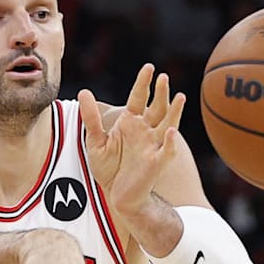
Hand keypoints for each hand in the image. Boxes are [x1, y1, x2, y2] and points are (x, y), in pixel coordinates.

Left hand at [78, 63, 185, 216]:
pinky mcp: (156, 162)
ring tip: (180, 97)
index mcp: (131, 122)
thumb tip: (84, 92)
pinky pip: (166, 151)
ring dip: (174, 112)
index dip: (144, 83)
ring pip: (168, 124)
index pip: (139, 97)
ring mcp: (153, 145)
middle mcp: (145, 130)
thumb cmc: (109, 167)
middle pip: (157, 107)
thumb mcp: (95, 141)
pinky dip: (170, 142)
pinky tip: (172, 132)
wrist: (117, 195)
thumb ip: (91, 118)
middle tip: (163, 77)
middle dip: (161, 93)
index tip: (149, 68)